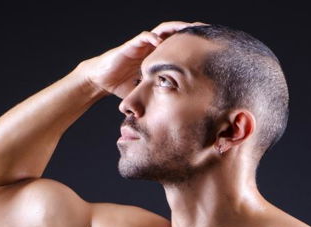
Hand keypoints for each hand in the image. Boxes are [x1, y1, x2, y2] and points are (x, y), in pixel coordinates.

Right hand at [79, 21, 208, 98]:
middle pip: (174, 34)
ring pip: (161, 31)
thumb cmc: (123, 85)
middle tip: (204, 31)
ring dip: (173, 29)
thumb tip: (175, 112)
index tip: (208, 46)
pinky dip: (151, 38)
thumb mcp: (147, 92)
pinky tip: (159, 41)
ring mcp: (142, 45)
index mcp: (158, 56)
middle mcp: (152, 48)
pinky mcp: (131, 46)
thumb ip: (159, 97)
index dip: (192, 45)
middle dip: (189, 31)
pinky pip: (142, 38)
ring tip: (187, 29)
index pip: (178, 47)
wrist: (102, 80)